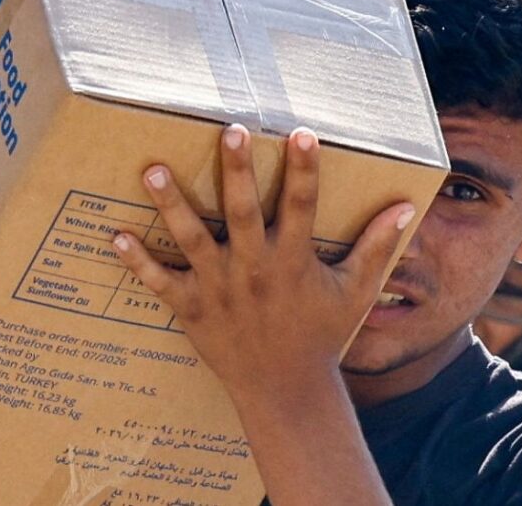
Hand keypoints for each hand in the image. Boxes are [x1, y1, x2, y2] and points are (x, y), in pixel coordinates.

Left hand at [113, 125, 414, 402]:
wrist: (285, 390)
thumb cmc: (320, 334)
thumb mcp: (353, 291)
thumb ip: (375, 247)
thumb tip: (407, 207)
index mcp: (294, 262)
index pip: (303, 207)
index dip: (304, 170)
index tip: (301, 132)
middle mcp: (255, 270)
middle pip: (244, 213)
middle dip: (238, 172)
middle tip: (229, 131)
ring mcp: (219, 289)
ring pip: (193, 240)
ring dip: (173, 206)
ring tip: (153, 171)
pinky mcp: (191, 308)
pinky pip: (160, 283)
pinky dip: (137, 262)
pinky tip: (114, 234)